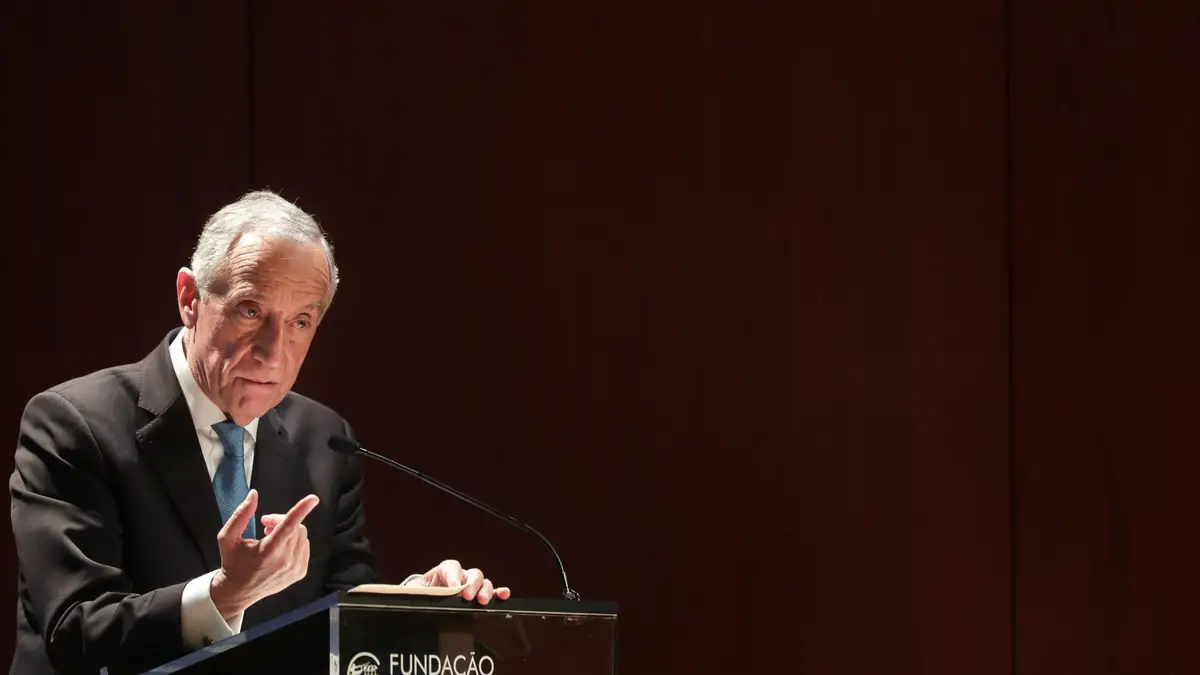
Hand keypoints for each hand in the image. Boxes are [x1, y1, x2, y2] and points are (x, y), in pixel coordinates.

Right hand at [210, 489, 318, 619]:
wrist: (238, 591)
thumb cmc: (232, 562)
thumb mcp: (228, 537)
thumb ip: (241, 514)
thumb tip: (254, 494)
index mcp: (268, 552)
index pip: (288, 526)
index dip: (301, 510)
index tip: (313, 499)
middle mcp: (285, 561)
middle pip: (295, 527)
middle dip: (281, 520)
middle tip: (265, 524)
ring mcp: (295, 569)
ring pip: (302, 535)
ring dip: (289, 530)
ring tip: (270, 535)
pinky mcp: (300, 572)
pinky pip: (304, 546)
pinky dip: (294, 541)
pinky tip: (280, 546)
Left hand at [408, 559, 510, 604]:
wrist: (422, 602)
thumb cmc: (419, 596)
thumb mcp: (415, 594)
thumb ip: (416, 593)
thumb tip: (405, 595)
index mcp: (442, 572)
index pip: (451, 567)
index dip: (454, 576)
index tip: (453, 587)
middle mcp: (459, 577)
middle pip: (471, 573)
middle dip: (471, 584)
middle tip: (467, 596)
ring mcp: (470, 586)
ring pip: (482, 582)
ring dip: (485, 589)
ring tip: (482, 600)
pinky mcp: (477, 597)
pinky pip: (491, 592)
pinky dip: (498, 592)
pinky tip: (503, 594)